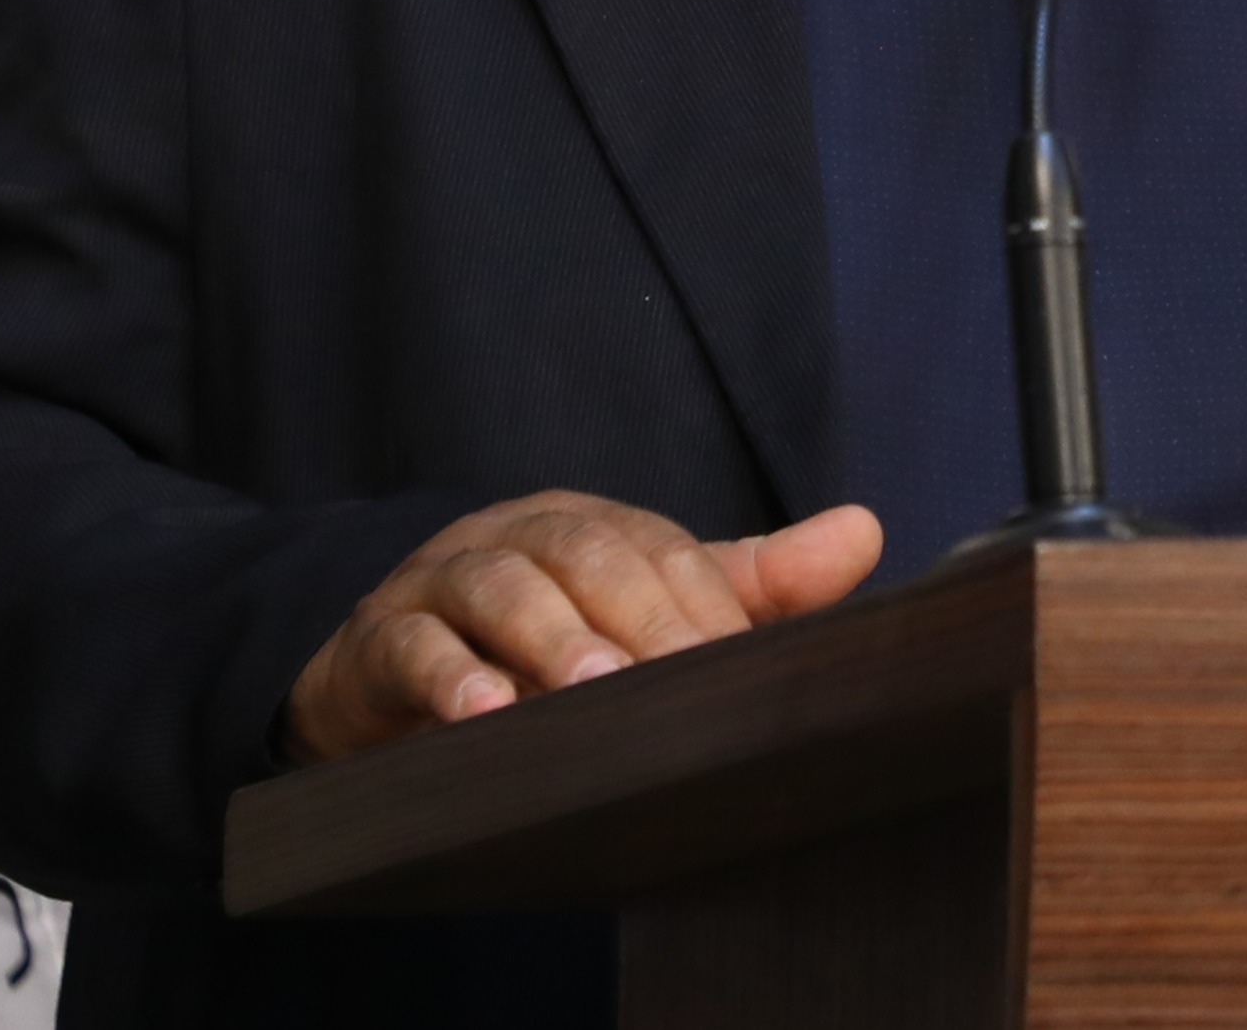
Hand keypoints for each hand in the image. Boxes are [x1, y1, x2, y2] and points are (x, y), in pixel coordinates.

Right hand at [281, 493, 882, 763]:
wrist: (383, 678)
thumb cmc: (536, 642)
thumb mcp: (643, 613)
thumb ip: (747, 584)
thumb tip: (865, 531)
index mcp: (595, 529)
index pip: (664, 552)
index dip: (707, 609)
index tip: (745, 671)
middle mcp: (524, 537)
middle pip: (590, 556)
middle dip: (642, 619)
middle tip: (683, 682)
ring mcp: (445, 581)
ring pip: (503, 588)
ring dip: (552, 640)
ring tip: (594, 692)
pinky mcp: (381, 639)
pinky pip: (412, 648)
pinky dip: (448, 678)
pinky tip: (483, 717)